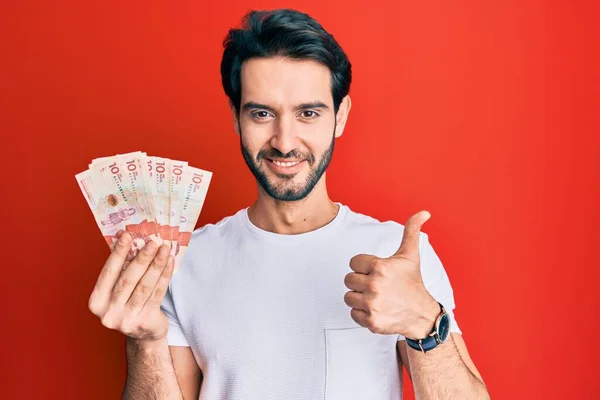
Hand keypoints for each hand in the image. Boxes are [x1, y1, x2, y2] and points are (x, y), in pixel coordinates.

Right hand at [88, 232, 174, 341]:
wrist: (144, 334)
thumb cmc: (130, 304)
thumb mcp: (119, 289)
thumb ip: (121, 268)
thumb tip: (127, 237)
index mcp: (96, 301)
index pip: (108, 273)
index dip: (118, 253)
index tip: (126, 235)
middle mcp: (108, 313)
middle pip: (128, 280)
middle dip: (141, 258)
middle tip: (152, 242)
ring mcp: (126, 320)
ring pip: (144, 287)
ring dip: (156, 265)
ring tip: (164, 249)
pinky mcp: (144, 322)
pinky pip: (157, 294)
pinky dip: (164, 276)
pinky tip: (169, 263)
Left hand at [344, 211, 439, 338]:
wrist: (423, 315)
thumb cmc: (413, 283)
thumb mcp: (410, 255)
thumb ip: (411, 230)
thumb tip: (424, 212)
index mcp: (381, 267)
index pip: (353, 263)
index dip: (363, 267)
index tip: (377, 272)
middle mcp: (375, 285)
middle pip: (348, 280)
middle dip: (360, 282)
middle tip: (377, 286)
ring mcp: (373, 304)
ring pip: (348, 297)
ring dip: (360, 298)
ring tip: (376, 298)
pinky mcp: (371, 321)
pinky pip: (353, 314)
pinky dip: (362, 314)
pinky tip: (377, 310)